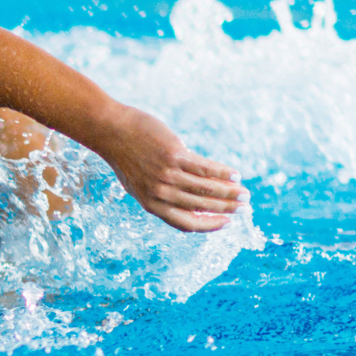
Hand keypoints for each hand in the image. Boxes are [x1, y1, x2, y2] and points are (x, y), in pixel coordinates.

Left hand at [99, 106, 245, 231]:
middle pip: (201, 206)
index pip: (186, 223)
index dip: (209, 225)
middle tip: (243, 206)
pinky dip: (223, 172)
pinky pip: (205, 168)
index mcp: (151, 204)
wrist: (111, 131)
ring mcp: (167, 175)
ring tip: (243, 192)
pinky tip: (234, 174)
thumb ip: (160, 195)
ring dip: (229, 192)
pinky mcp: (174, 155)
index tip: (226, 222)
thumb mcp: (138, 183)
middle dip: (226, 208)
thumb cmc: (126, 156)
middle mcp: (160, 193)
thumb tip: (188, 203)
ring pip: (206, 188)